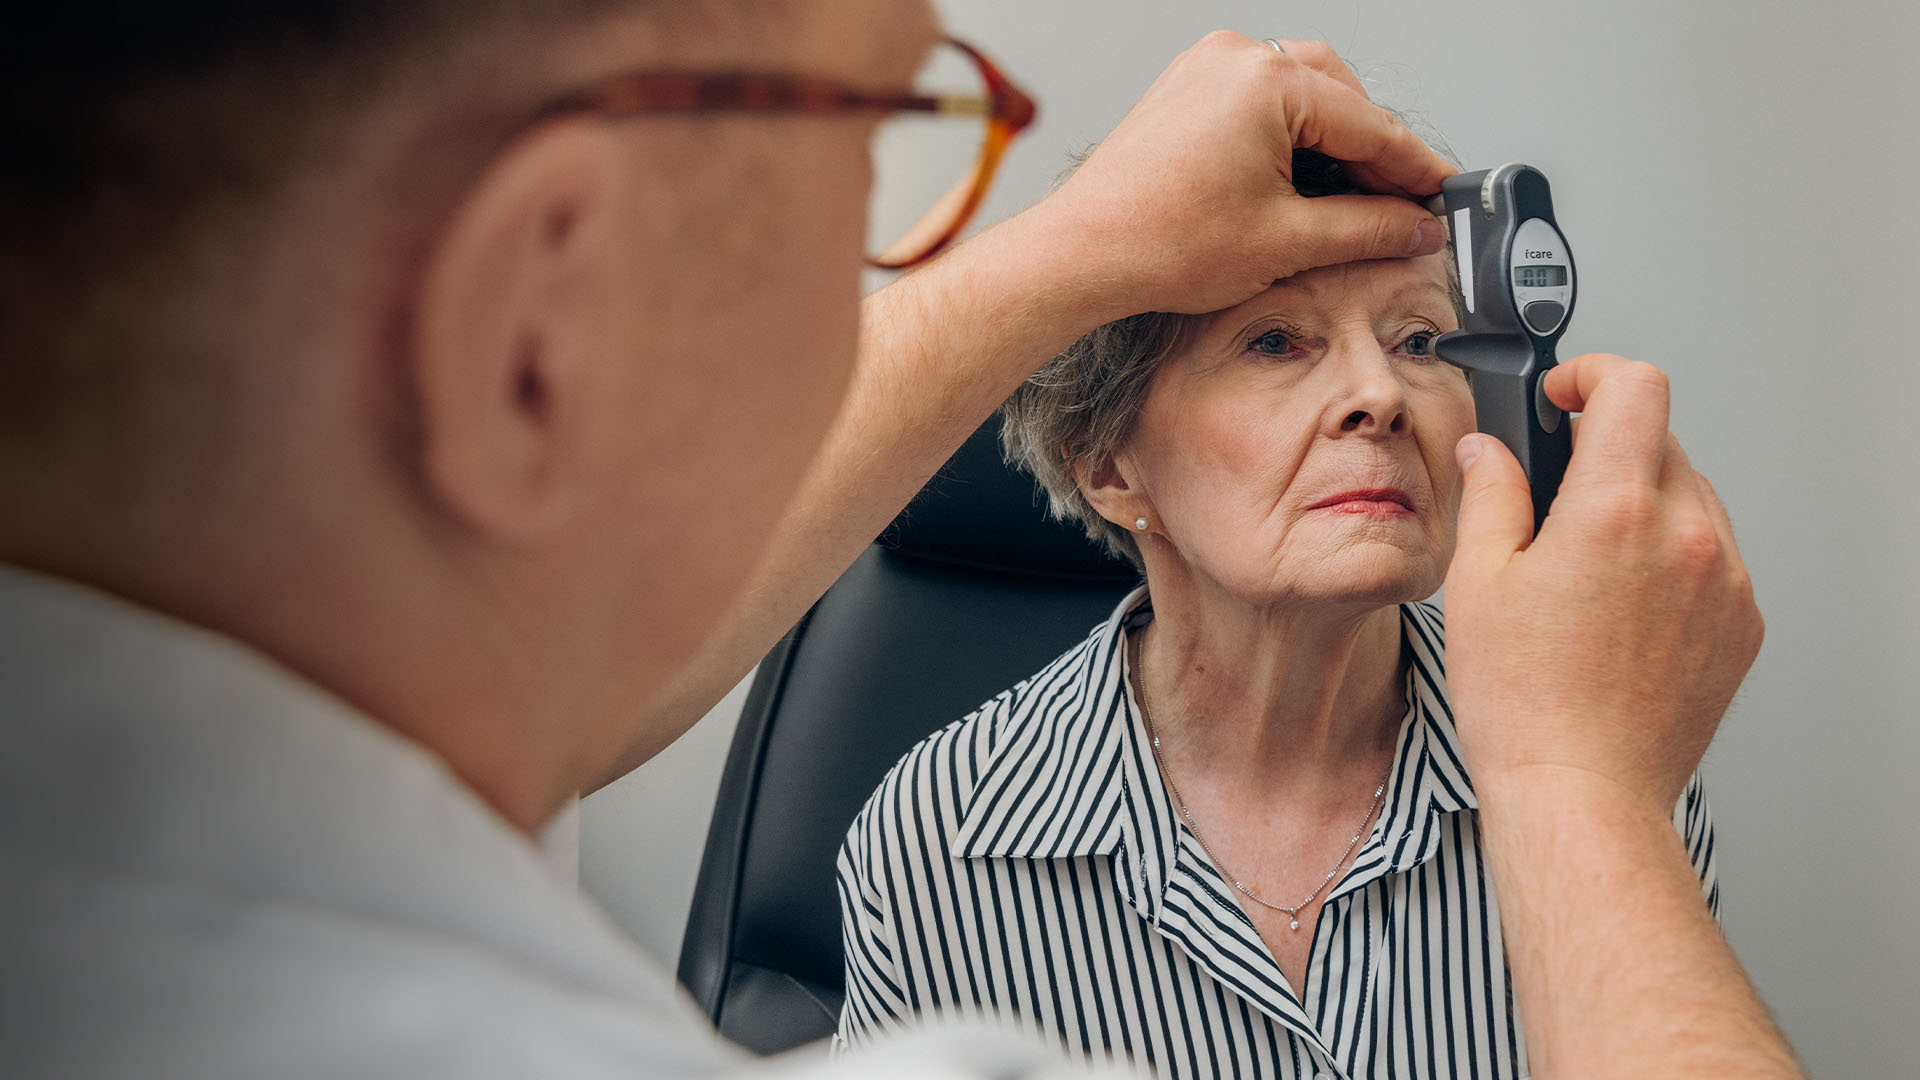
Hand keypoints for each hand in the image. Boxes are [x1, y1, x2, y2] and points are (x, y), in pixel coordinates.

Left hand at [1028, 32, 1453, 320]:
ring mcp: (1205, 70)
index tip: (1444, 200)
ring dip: (1333, 143)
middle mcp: (1235, 61)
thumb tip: (1415, 227)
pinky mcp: (1186, 91)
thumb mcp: (1286, 244)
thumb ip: (1367, 229)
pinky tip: (1302, 182)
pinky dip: (1290, 136)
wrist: (1081, 255)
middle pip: (1340, 98)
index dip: (1416, 169)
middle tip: (1403, 208)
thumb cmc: (1157, 244)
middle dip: (1374, 154)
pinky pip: (1259, 101)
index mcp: (1266, 84)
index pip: (1370, 124)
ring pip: (1302, 94)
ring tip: (1353, 202)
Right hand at [1443, 354, 1763, 818]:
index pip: (1634, 387)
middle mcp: (1686, 536)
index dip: (1593, 376)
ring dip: (1642, 503)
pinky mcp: (1743, 622)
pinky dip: (1670, 556)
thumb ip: (1489, 496)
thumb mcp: (1477, 583)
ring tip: (1587, 565)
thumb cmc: (1525, 705)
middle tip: (1555, 498)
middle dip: (1606, 451)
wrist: (1582, 792)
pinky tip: (1620, 606)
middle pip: (1660, 440)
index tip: (1566, 397)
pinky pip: (1712, 554)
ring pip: (1690, 497)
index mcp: (1614, 512)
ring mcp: (1726, 580)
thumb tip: (1489, 451)